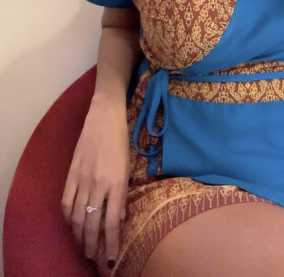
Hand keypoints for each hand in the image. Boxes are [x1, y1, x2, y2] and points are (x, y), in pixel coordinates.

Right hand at [61, 95, 129, 264]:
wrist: (105, 116)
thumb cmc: (121, 141)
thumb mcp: (128, 167)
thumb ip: (122, 194)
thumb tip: (120, 218)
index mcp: (117, 183)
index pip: (113, 221)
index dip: (111, 242)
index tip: (112, 258)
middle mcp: (99, 184)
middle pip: (92, 223)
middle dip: (92, 244)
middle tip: (93, 257)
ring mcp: (83, 178)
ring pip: (77, 216)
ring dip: (78, 234)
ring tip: (81, 245)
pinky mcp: (71, 172)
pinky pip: (65, 200)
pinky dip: (67, 215)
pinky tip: (70, 223)